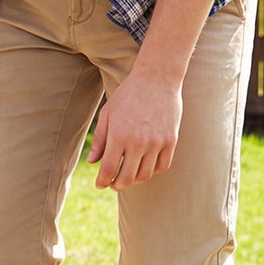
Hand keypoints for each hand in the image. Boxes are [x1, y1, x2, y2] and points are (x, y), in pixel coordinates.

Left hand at [87, 70, 181, 188]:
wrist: (157, 79)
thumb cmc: (127, 95)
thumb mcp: (107, 114)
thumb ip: (100, 140)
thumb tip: (92, 162)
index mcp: (119, 136)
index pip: (109, 169)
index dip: (103, 181)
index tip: (99, 184)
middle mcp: (139, 143)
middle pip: (127, 177)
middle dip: (117, 185)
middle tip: (112, 184)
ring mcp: (157, 143)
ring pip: (145, 175)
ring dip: (134, 181)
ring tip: (127, 177)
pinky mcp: (171, 140)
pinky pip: (162, 166)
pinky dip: (152, 172)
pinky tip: (144, 168)